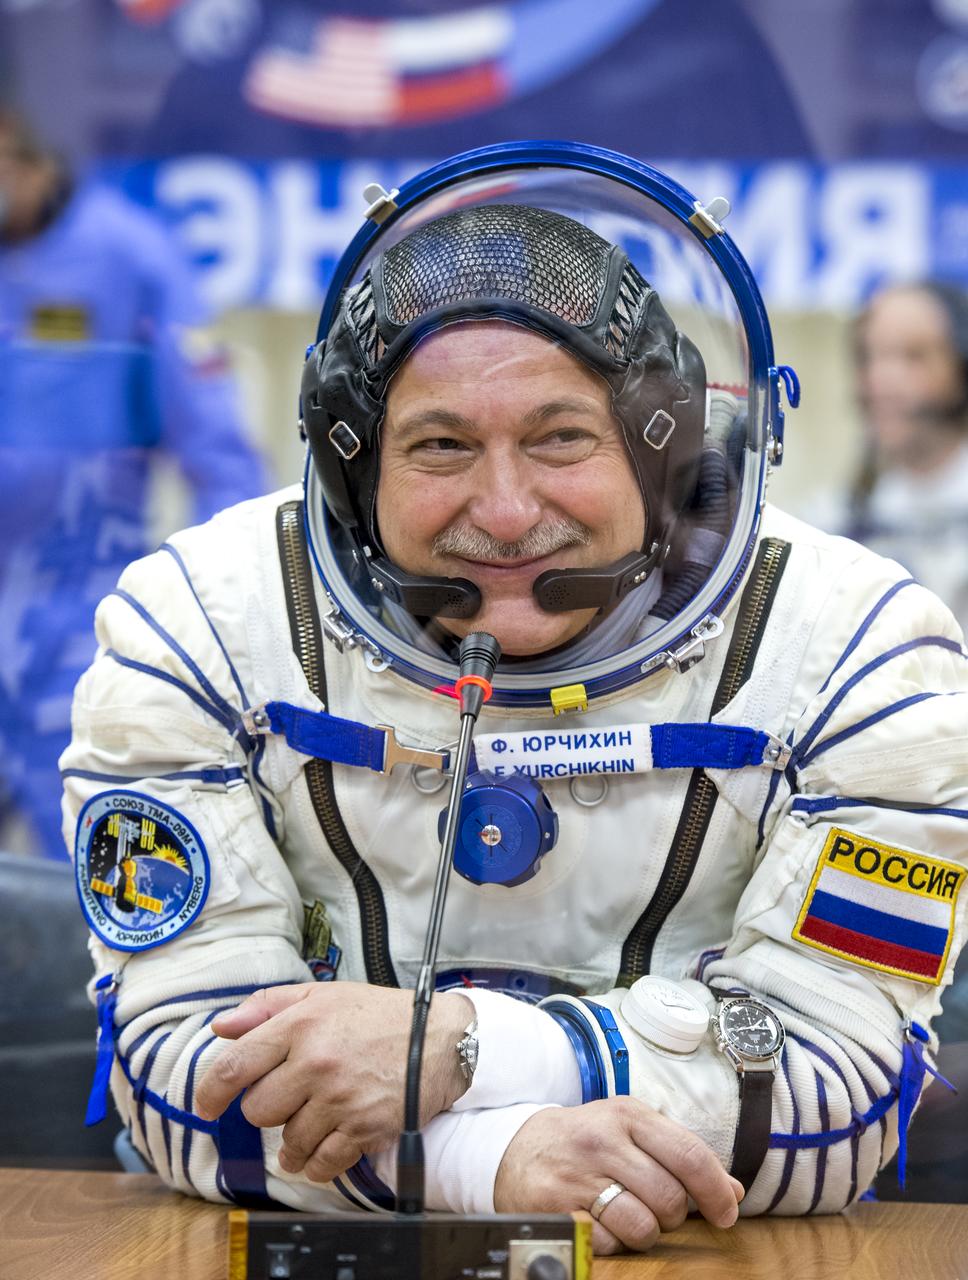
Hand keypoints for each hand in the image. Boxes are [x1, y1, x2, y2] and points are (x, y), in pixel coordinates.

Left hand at [194, 982, 472, 1181]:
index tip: (206, 1106)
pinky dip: (316, 1163)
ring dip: (294, 1138)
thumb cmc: (379, 1015)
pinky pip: (320, 1164)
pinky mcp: (363, 1129)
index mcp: (302, 1025)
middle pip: (258, 1111)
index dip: (211, 1092)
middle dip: (267, 1108)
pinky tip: (323, 1147)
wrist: (440, 1038)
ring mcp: (340, 1099)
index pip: (236, 1066)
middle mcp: (316, 1062)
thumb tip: (222, 1027)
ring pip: (288, 1142)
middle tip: (290, 1097)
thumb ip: (268, 1006)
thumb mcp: (324, 996)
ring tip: (312, 1121)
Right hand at [494, 1098, 744, 1255]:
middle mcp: (603, 1140)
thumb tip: (733, 1191)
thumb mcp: (630, 1131)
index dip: (716, 1191)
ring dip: (644, 1232)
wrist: (517, 1150)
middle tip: (656, 1208)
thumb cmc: (585, 1141)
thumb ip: (681, 1155)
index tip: (726, 1213)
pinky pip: (609, 1244)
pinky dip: (613, 1243)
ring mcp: (578, 1174)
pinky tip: (600, 1222)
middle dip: (673, 1214)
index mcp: (628, 1115)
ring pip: (643, 1226)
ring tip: (626, 1215)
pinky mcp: (557, 1208)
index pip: (689, 1154)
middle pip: (670, 1197)